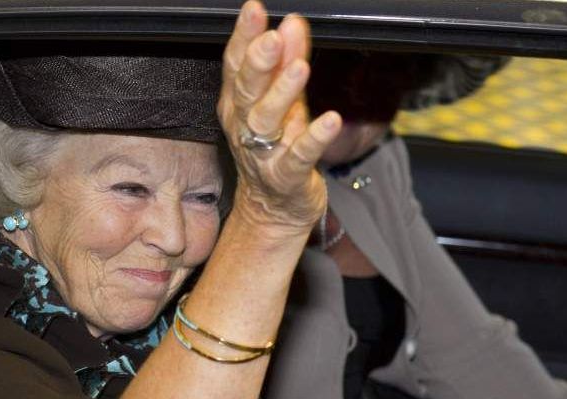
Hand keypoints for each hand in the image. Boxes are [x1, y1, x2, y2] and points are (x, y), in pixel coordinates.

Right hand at [218, 1, 341, 233]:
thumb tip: (293, 23)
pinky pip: (297, 158)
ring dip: (282, 94)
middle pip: (246, 91)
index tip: (254, 10)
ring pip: (266, 122)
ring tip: (300, 68)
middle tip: (273, 37)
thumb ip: (288, 61)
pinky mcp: (286, 178)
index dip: (244, 37)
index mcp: (238, 105)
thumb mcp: (283, 102)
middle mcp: (245, 127)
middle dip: (258, 63)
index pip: (236, 65)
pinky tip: (329, 120)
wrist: (273, 210)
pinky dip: (313, 139)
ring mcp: (263, 154)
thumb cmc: (277, 150)